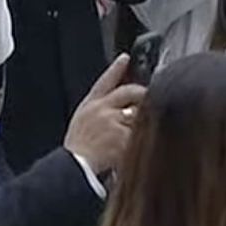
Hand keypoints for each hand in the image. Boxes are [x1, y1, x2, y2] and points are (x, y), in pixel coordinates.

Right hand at [63, 55, 145, 174]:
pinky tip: (140, 147)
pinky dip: (142, 140)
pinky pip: (139, 134)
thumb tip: (122, 106)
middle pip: (129, 92)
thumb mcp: (81, 122)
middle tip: (151, 98)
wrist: (74, 168)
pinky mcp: (121, 136)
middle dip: (142, 94)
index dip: (116, 68)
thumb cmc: (78, 149)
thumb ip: (99, 110)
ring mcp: (112, 121)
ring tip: (146, 130)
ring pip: (138, 114)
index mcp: (90, 105)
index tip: (125, 58)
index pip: (104, 81)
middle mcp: (101, 109)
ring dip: (144, 121)